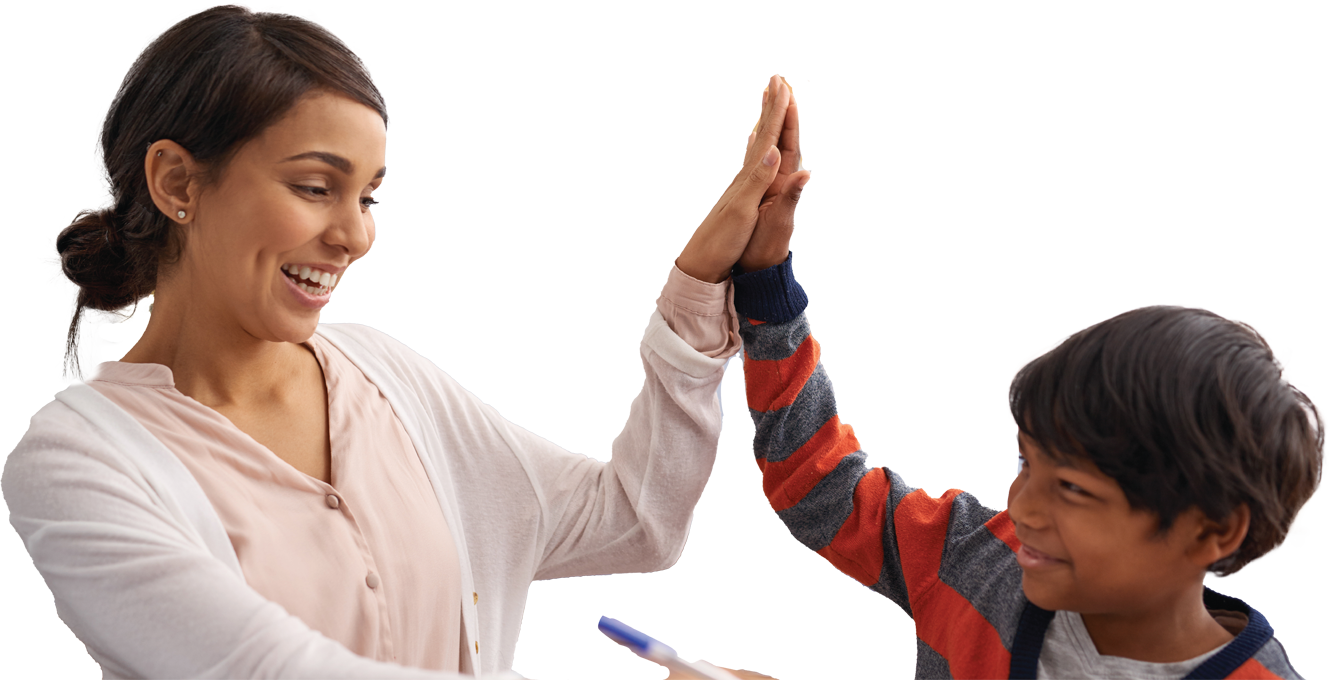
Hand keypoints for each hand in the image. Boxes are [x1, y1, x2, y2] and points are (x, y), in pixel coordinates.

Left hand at [675, 74, 807, 282]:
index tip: (784, 86)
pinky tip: (755, 144)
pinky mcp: (742, 196)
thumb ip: (761, 180)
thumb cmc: (724, 239)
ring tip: (766, 102)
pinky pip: (753, 163)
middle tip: (776, 80)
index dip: (778, 112)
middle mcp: (747, 176)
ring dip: (765, 122)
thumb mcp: (744, 211)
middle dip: (772, 108)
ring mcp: (744, 185)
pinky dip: (757, 147)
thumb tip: (774, 151)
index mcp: (752, 177)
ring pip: (759, 146)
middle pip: (763, 135)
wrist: (704, 261)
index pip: (769, 137)